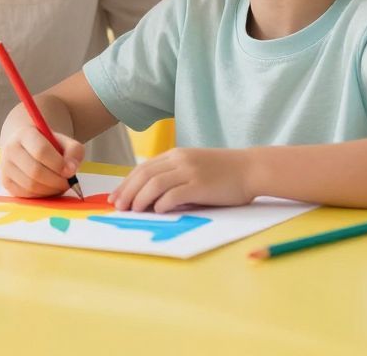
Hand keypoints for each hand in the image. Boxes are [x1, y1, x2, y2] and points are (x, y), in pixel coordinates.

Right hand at [0, 122, 83, 197]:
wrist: (27, 145)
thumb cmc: (48, 144)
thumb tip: (71, 170)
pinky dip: (41, 195)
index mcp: (25, 134)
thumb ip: (73, 151)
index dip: (58, 164)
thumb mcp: (64, 141)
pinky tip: (49, 188)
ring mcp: (5, 166)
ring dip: (50, 190)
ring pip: (30, 186)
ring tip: (60, 185)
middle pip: (35, 171)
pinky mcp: (6, 182)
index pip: (41, 151)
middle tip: (68, 182)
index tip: (70, 171)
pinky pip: (26, 195)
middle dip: (56, 181)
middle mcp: (11, 149)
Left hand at [110, 148, 256, 212]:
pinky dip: (162, 203)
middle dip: (127, 191)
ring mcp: (190, 171)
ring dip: (140, 198)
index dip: (126, 183)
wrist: (251, 168)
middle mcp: (180, 159)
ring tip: (134, 211)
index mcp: (176, 154)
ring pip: (155, 183)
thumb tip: (151, 198)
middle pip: (144, 175)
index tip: (116, 197)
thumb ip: (175, 176)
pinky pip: (174, 194)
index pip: (143, 168)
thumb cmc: (224, 172)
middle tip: (118, 206)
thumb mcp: (194, 167)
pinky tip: (158, 211)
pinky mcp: (200, 185)